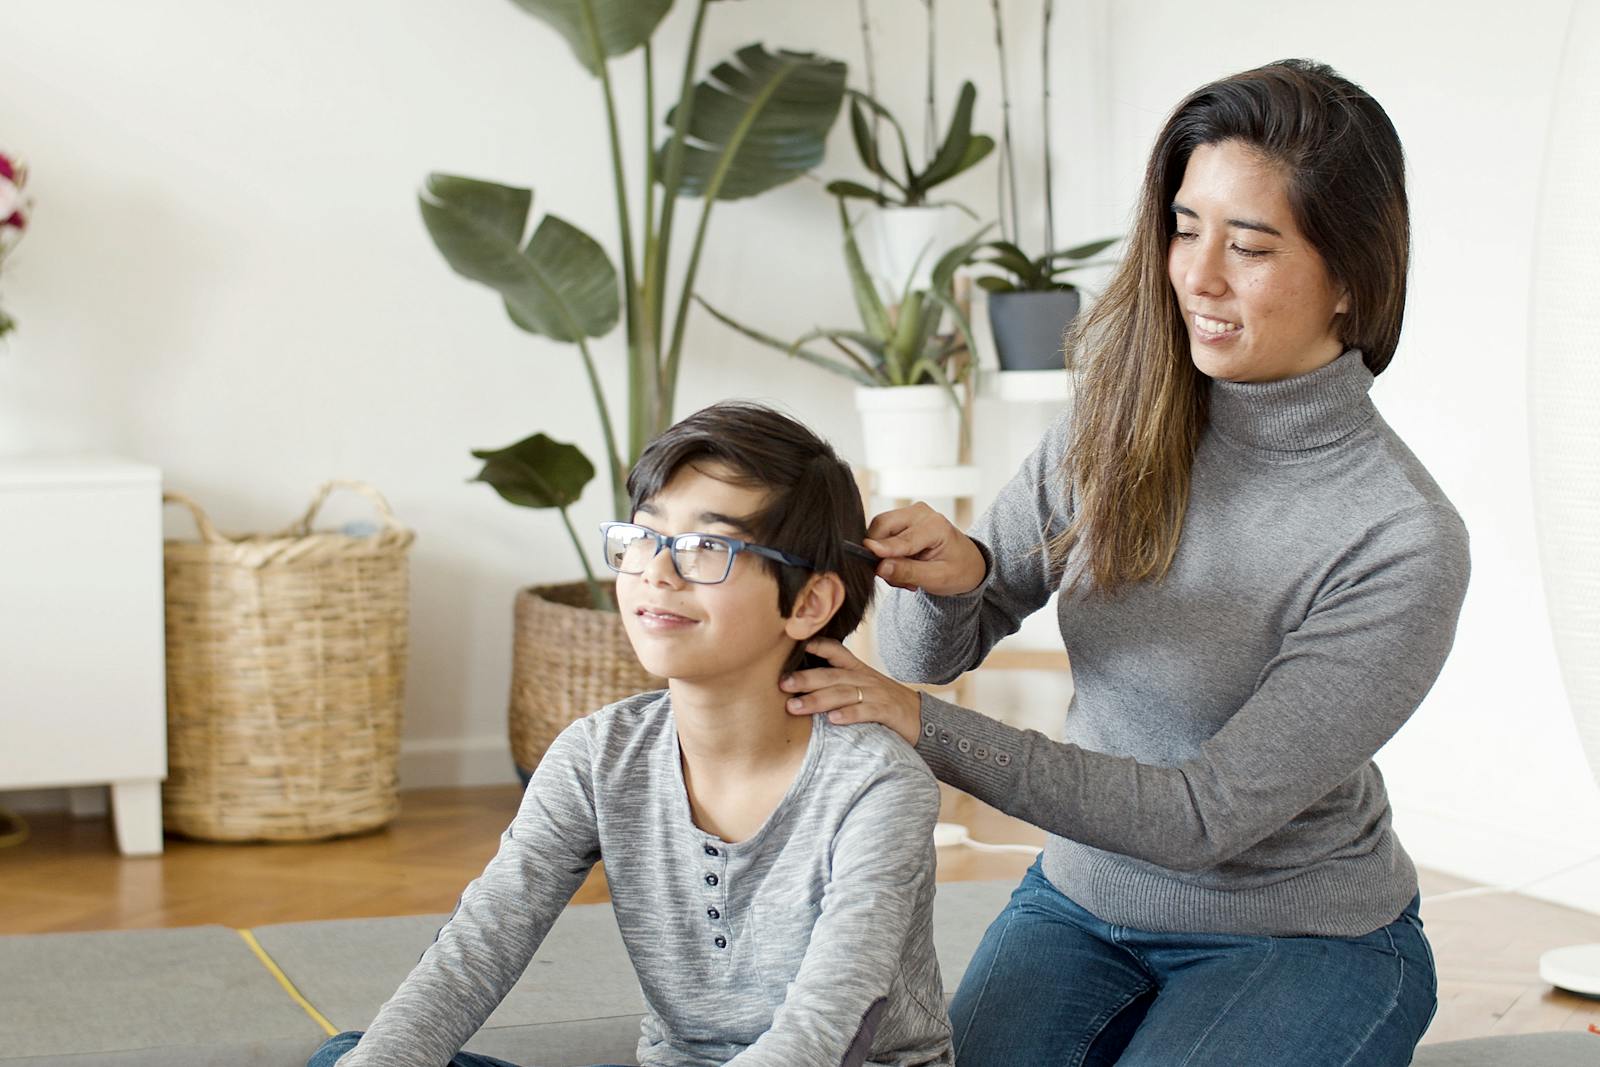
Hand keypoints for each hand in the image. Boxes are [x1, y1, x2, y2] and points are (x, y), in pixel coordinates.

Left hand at [780, 638, 922, 746]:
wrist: (923, 719)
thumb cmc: (884, 703)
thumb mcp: (862, 686)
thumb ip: (837, 682)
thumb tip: (799, 681)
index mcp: (857, 669)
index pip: (835, 651)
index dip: (816, 645)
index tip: (794, 645)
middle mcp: (865, 678)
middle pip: (832, 675)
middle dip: (806, 679)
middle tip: (782, 684)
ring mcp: (877, 694)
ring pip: (843, 693)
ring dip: (817, 700)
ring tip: (795, 707)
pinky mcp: (888, 712)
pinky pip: (866, 712)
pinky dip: (849, 715)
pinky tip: (833, 720)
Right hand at [864, 502, 986, 595]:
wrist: (966, 563)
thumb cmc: (957, 570)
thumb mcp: (937, 578)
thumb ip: (908, 572)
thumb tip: (880, 567)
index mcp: (936, 525)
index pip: (903, 538)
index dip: (883, 549)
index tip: (868, 555)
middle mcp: (921, 513)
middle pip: (884, 526)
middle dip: (880, 554)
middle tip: (893, 578)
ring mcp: (910, 513)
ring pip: (879, 530)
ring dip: (882, 555)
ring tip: (903, 575)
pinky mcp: (901, 519)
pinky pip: (881, 534)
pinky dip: (884, 552)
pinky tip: (901, 566)